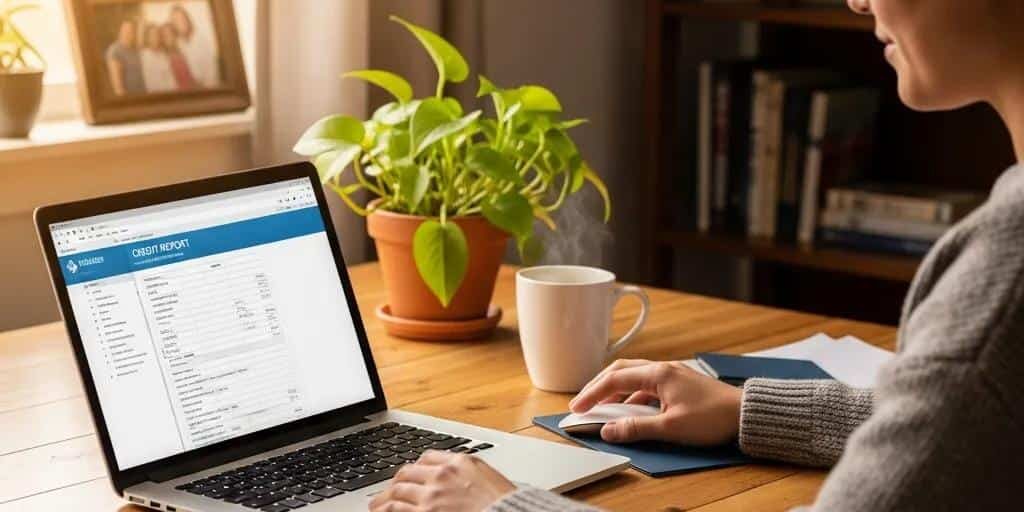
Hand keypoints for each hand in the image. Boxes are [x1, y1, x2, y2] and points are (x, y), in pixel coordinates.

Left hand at [369, 450, 515, 511]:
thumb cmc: (507, 505)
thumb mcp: (490, 480)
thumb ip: (470, 474)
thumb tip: (459, 480)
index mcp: (460, 462)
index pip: (428, 458)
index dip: (416, 468)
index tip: (410, 476)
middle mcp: (442, 475)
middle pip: (408, 473)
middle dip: (395, 483)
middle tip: (387, 492)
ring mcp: (432, 495)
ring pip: (397, 491)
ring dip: (384, 498)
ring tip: (376, 506)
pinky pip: (396, 510)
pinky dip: (385, 510)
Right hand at [569, 359, 741, 444]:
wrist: (745, 413)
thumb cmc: (713, 417)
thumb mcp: (671, 427)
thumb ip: (637, 428)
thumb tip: (609, 430)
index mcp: (658, 374)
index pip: (614, 380)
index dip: (592, 394)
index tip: (577, 407)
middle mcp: (662, 369)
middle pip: (621, 371)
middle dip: (599, 386)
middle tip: (583, 402)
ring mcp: (671, 375)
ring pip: (634, 377)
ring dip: (615, 390)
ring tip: (602, 406)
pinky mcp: (678, 384)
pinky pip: (647, 386)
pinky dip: (632, 395)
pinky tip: (630, 410)